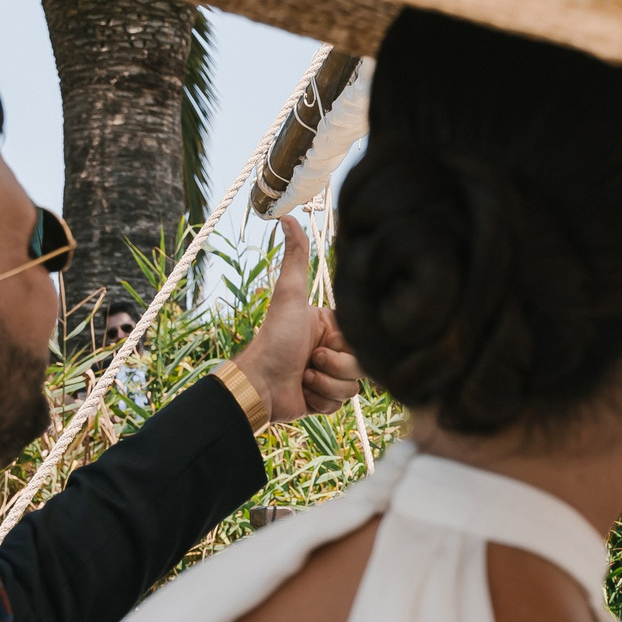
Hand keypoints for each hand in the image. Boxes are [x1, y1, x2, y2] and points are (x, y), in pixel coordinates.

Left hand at [233, 215, 352, 420]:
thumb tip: (286, 217)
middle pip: (360, 367)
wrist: (260, 384)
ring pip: (352, 388)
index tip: (321, 345)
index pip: (361, 341)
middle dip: (333, 368)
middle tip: (309, 361)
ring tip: (304, 377)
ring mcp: (328, 375)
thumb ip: (296, 258)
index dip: (343, 348)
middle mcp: (332, 349)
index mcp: (330, 327)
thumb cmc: (274, 340)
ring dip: (325, 385)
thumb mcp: (290, 296)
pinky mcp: (323, 399)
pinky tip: (304, 392)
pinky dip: (321, 400)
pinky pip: (340, 404)